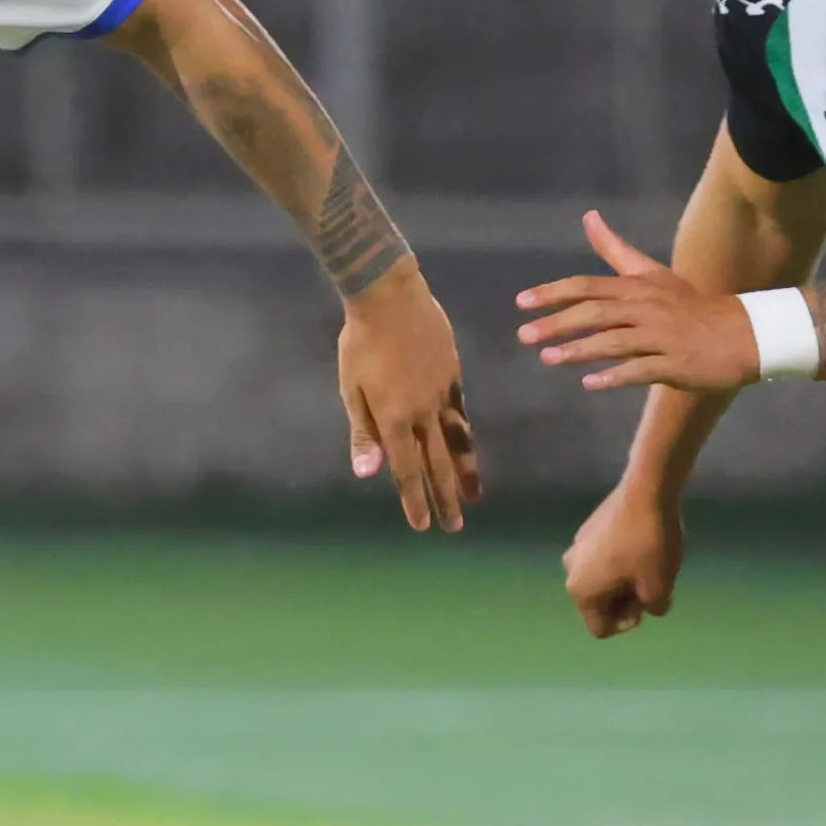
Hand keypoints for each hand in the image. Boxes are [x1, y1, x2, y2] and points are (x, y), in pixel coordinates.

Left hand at [339, 264, 480, 531]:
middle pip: (437, 464)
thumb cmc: (360, 343)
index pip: (407, 470)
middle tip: (454, 527)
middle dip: (445, 498)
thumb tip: (368, 474)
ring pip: (457, 442)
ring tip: (474, 498)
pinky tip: (468, 447)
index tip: (423, 525)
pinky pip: (460, 414)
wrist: (390, 297)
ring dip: (465, 473)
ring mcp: (442, 395)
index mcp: (394, 420)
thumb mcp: (351, 389)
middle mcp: (423, 413)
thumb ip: (363, 433)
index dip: (414, 499)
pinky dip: (465, 436)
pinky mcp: (453, 376)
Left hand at [515, 211, 761, 391]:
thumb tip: (589, 216)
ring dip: (580, 350)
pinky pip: (641, 370)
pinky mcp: (674, 364)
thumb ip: (615, 249)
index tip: (522, 302)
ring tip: (549, 359)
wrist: (740, 334)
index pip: (587, 286)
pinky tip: (590, 384)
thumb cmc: (689, 306)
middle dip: (557, 323)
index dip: (553, 293)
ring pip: (615, 341)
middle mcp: (646, 309)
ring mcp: (661, 337)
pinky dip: (615, 376)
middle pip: (595, 313)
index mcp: (637, 287)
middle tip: (524, 336)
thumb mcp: (652, 273)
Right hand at [563, 477, 686, 638]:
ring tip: (651, 567)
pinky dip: (621, 561)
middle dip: (626, 601)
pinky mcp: (588, 527)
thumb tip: (650, 606)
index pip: (601, 627)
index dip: (627, 623)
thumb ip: (654, 608)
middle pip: (600, 603)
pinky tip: (643, 546)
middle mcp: (571, 570)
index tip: (648, 603)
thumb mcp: (660, 588)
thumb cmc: (650, 545)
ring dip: (625, 581)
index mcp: (582, 591)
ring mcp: (577, 546)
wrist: (647, 491)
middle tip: (654, 587)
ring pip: (602, 578)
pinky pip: (603, 557)